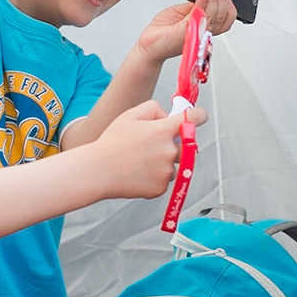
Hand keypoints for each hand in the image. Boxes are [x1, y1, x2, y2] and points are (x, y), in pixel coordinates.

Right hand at [86, 99, 206, 199]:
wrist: (98, 171)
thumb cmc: (111, 144)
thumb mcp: (130, 115)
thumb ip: (154, 108)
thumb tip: (167, 115)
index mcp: (163, 130)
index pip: (195, 118)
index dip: (198, 116)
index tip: (199, 117)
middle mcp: (169, 151)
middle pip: (188, 145)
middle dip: (176, 144)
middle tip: (153, 145)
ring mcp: (166, 171)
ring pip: (176, 164)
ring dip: (165, 162)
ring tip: (140, 160)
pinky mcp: (161, 187)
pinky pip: (165, 180)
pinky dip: (156, 177)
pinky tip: (139, 172)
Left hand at [134, 0, 238, 66]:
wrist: (149, 44)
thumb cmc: (163, 32)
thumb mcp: (182, 13)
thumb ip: (195, 6)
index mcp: (205, 28)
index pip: (225, 20)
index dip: (229, 6)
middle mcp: (203, 32)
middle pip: (222, 16)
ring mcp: (197, 33)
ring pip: (214, 16)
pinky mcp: (187, 32)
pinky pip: (199, 16)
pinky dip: (202, 4)